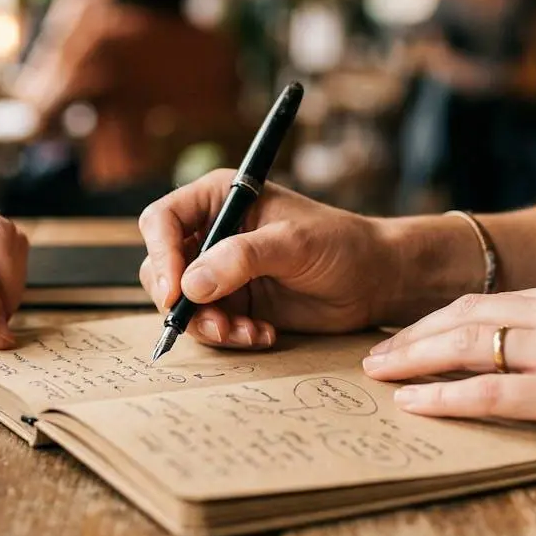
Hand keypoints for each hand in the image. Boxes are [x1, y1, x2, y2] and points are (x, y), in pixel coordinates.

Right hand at [137, 170, 391, 348]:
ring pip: (182, 303)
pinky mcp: (233, 303)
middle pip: (161, 267)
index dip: (161, 255)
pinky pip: (209, 325)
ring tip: (247, 334)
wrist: (373, 281)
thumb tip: (190, 285)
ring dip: (207, 326)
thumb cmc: (340, 245)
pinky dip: (228, 336)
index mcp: (218, 199)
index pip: (162, 221)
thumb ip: (242, 258)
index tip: (176, 292)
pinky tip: (263, 336)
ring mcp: (219, 271)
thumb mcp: (292, 243)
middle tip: (215, 324)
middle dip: (181, 302)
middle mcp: (211, 233)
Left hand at [361, 279, 535, 478]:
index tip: (407, 332)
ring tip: (377, 373)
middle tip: (372, 352)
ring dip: (414, 359)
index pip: (490, 299)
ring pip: (469, 345)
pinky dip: (444, 396)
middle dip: (413, 333)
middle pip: (466, 313)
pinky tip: (412, 403)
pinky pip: (490, 393)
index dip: (440, 317)